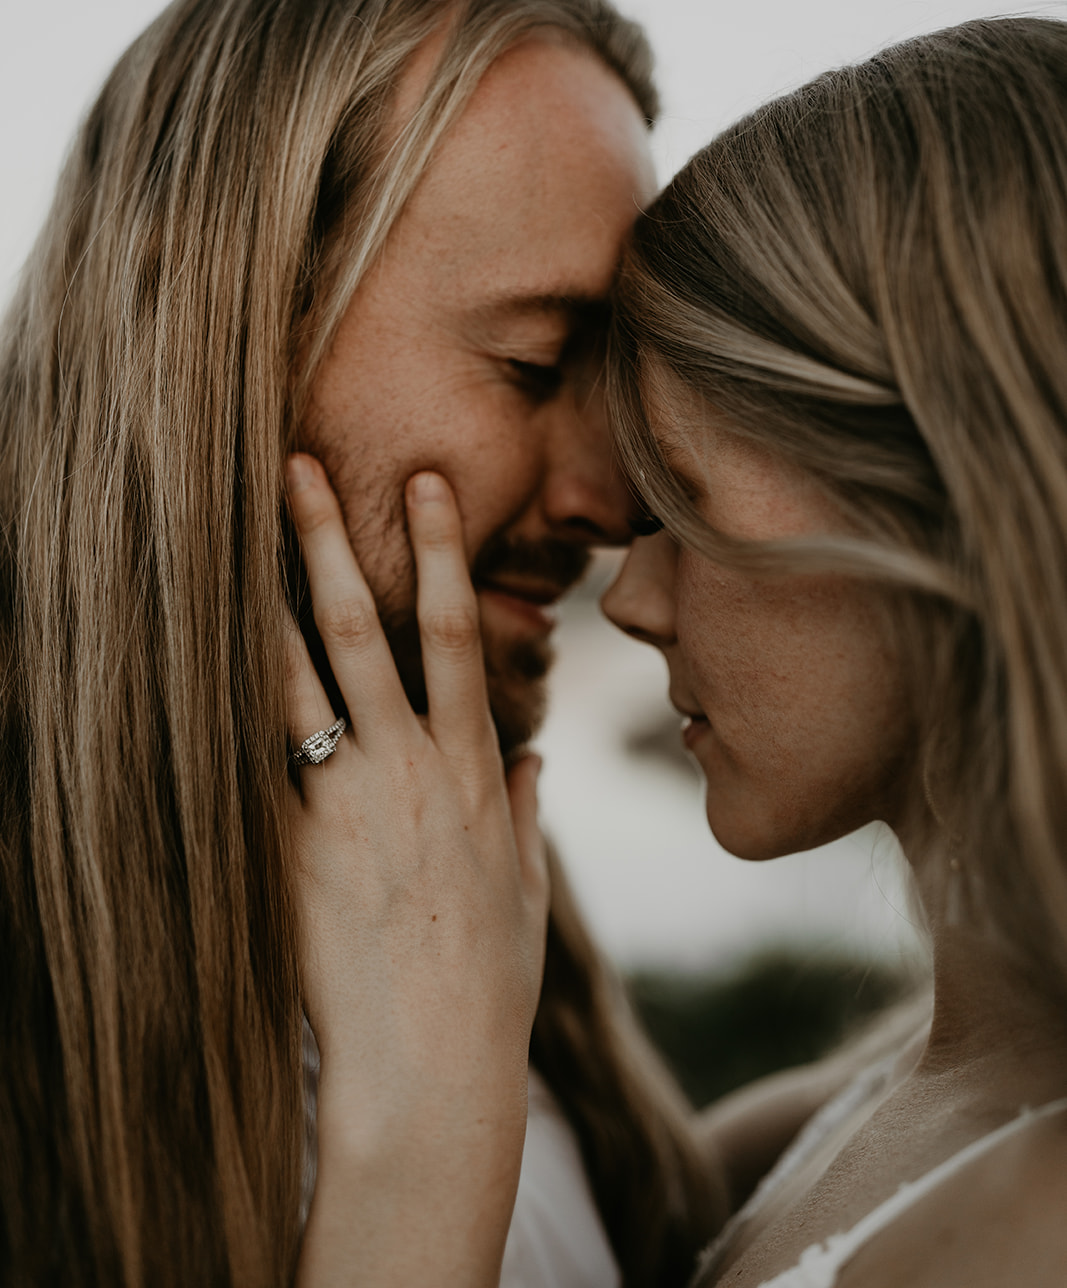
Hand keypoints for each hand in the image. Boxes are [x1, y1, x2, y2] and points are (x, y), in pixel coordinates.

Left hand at [284, 455, 548, 1287]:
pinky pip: (249, 762)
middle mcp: (405, 768)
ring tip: (224, 535)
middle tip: (295, 467)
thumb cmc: (486, 981)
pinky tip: (179, 659)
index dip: (442, 551)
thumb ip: (521, 813)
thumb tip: (530, 762)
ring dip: (260, 599)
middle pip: (361, 630)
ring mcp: (343, 806)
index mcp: (469, 768)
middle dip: (328, 542)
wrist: (430, 1064)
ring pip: (293, 680)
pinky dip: (218, 708)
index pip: (456, 633)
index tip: (428, 486)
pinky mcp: (289, 852)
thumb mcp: (524, 888)